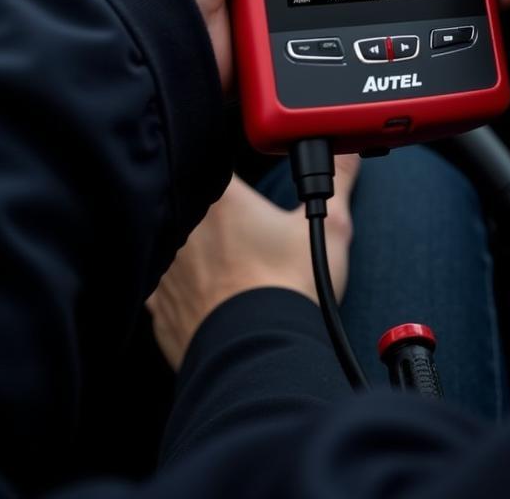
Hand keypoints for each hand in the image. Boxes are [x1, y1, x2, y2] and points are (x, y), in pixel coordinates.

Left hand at [147, 156, 358, 370]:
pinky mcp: (159, 307)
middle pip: (191, 201)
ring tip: (231, 263)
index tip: (248, 180)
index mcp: (221, 199)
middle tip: (246, 225)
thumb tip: (349, 154)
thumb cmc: (290, 288)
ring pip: (173, 243)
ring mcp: (165, 269)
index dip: (232, 165)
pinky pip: (163, 286)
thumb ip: (339, 181)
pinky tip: (207, 292)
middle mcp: (182, 227)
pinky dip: (181, 286)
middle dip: (214, 209)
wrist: (258, 354)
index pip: (215, 160)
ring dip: (194, 248)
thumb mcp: (327, 228)